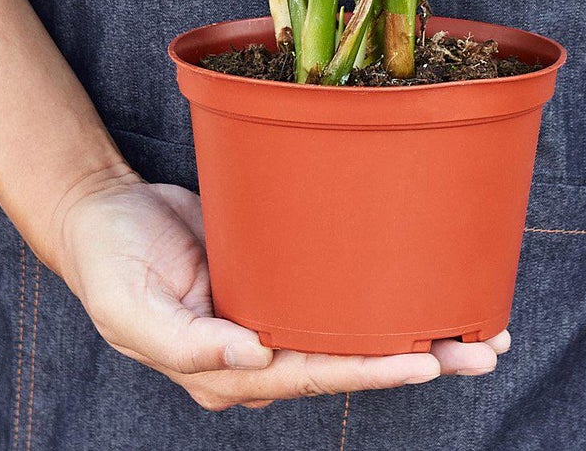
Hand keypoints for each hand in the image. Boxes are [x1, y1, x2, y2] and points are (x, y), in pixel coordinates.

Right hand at [53, 170, 509, 410]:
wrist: (100, 212)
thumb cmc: (110, 266)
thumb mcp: (132, 312)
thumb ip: (191, 344)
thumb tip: (256, 359)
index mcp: (230, 369)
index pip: (315, 373)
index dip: (371, 368)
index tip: (425, 361)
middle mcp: (261, 348)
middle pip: (350, 358)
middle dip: (418, 357)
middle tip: (484, 348)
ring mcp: (272, 308)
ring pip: (353, 326)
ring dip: (415, 328)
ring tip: (480, 329)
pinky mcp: (278, 268)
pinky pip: (336, 285)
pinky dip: (380, 287)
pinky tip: (422, 280)